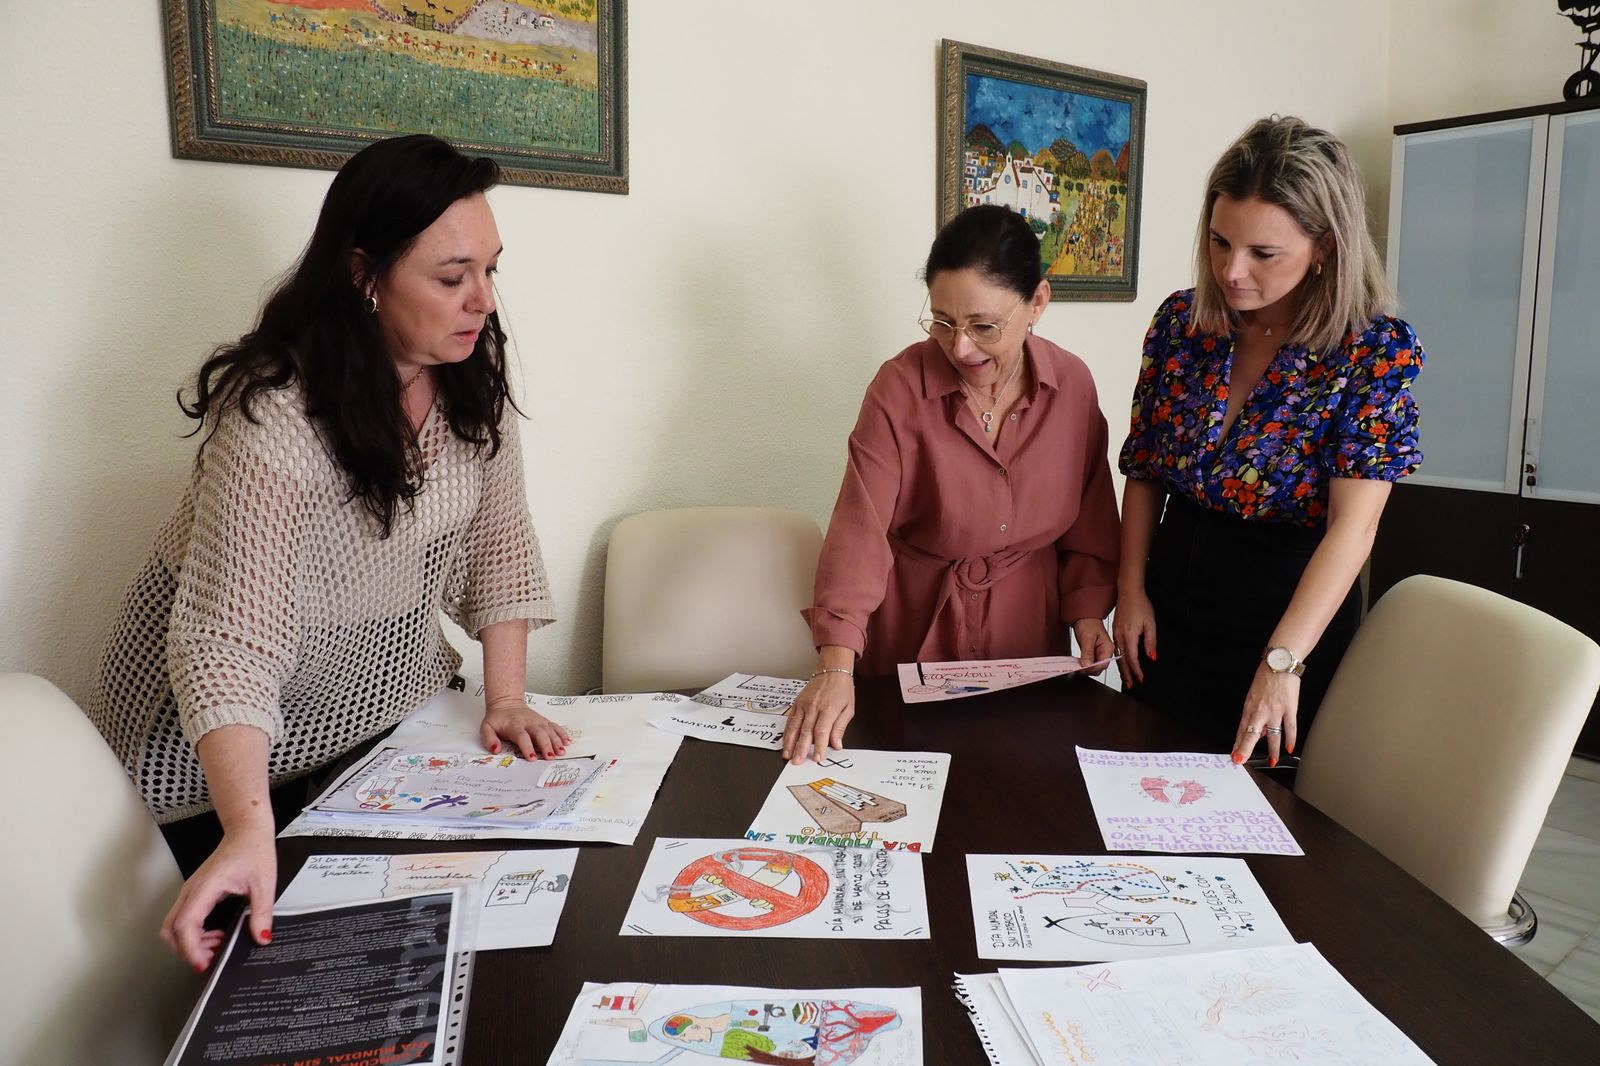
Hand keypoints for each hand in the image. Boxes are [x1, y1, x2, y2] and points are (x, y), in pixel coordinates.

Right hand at [160, 824, 275, 971]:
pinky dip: (193, 933)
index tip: (204, 963)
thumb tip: (261, 938)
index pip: (186, 924)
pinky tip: (214, 935)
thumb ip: (261, 913)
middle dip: (186, 950)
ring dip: (189, 942)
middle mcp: (191, 891)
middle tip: (210, 960)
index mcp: (205, 887)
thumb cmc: (253, 850)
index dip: (191, 948)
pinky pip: (184, 919)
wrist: (247, 831)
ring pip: (174, 926)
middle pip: (171, 929)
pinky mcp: (195, 893)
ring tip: (215, 947)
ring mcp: (190, 892)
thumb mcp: (264, 884)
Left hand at [481, 698, 570, 759]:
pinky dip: (562, 734)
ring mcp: (538, 721)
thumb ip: (489, 739)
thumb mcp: (486, 728)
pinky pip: (555, 727)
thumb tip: (495, 750)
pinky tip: (567, 742)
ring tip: (561, 752)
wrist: (506, 703)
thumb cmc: (498, 719)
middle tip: (550, 757)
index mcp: (515, 726)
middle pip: (540, 734)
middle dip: (546, 746)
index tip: (532, 758)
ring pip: (550, 731)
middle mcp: (529, 723)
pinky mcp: (544, 721)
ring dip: (556, 741)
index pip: (523, 737)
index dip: (528, 748)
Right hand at [782, 672, 854, 764]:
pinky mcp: (797, 704)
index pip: (822, 731)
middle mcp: (814, 707)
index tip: (817, 758)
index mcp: (828, 708)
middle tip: (798, 761)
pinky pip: (790, 720)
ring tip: (788, 755)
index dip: (819, 746)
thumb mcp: (848, 709)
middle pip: (806, 731)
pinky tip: (785, 742)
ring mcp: (803, 705)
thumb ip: (840, 728)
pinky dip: (787, 732)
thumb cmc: (842, 689)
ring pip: (794, 726)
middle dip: (801, 748)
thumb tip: (836, 745)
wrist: (832, 671)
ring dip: (790, 742)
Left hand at [1070, 618, 1114, 676]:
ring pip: (1094, 667)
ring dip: (1085, 668)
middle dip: (1088, 670)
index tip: (1082, 669)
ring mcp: (1099, 654)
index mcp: (1108, 648)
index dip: (1093, 669)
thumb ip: (1087, 652)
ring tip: (1076, 665)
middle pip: (1099, 668)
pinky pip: (1089, 663)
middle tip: (1077, 668)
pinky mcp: (1093, 654)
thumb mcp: (1087, 637)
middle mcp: (1105, 652)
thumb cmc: (1088, 622)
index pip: (1103, 664)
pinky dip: (1083, 665)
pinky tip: (1077, 663)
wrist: (1083, 616)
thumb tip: (1086, 665)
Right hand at [1112, 586, 1157, 687]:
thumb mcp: (1151, 624)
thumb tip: (1151, 657)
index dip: (1136, 671)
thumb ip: (1151, 642)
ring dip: (1122, 668)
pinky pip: (1116, 649)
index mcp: (1129, 635)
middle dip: (1126, 674)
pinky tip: (1121, 662)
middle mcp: (1119, 637)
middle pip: (1122, 660)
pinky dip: (1118, 659)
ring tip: (1126, 678)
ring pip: (1117, 656)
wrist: (1128, 592)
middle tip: (1130, 685)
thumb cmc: (1140, 605)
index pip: (1132, 658)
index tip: (1141, 679)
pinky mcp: (1115, 631)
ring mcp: (1115, 634)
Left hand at [1231, 663, 1299, 765]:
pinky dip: (1291, 739)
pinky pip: (1290, 727)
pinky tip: (1290, 748)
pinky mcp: (1289, 708)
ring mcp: (1275, 711)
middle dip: (1245, 749)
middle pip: (1251, 734)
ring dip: (1272, 751)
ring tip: (1272, 762)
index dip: (1238, 744)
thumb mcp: (1253, 696)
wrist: (1278, 664)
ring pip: (1272, 735)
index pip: (1241, 730)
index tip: (1235, 755)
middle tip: (1241, 761)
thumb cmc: (1265, 678)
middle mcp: (1260, 711)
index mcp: (1249, 708)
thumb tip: (1259, 732)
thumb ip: (1255, 714)